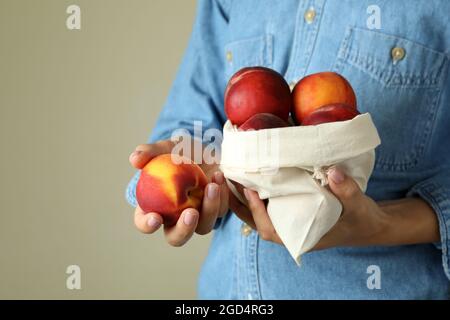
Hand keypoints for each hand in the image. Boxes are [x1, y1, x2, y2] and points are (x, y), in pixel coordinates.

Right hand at [129, 140, 228, 245]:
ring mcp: (198, 215)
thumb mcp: (167, 147)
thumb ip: (150, 152)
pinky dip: (222, 196)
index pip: (144, 222)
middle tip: (191, 213)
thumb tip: (134, 159)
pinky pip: (221, 211)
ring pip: (203, 227)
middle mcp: (175, 216)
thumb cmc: (182, 150)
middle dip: (183, 230)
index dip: (147, 224)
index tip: (156, 217)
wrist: (208, 148)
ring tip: (212, 186)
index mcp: (155, 205)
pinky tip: (219, 176)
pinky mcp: (216, 210)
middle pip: (176, 238)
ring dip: (209, 209)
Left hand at [231, 167, 439, 249]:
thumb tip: (333, 171)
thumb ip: (347, 191)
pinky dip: (255, 193)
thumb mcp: (358, 206)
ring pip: (257, 214)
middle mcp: (289, 232)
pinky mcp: (289, 212)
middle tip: (226, 179)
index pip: (271, 230)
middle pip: (255, 222)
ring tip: (230, 176)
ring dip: (242, 198)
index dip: (258, 212)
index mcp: (301, 238)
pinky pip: (266, 205)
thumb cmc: (361, 219)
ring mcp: (288, 223)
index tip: (249, 191)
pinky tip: (248, 176)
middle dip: (239, 204)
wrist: (368, 224)